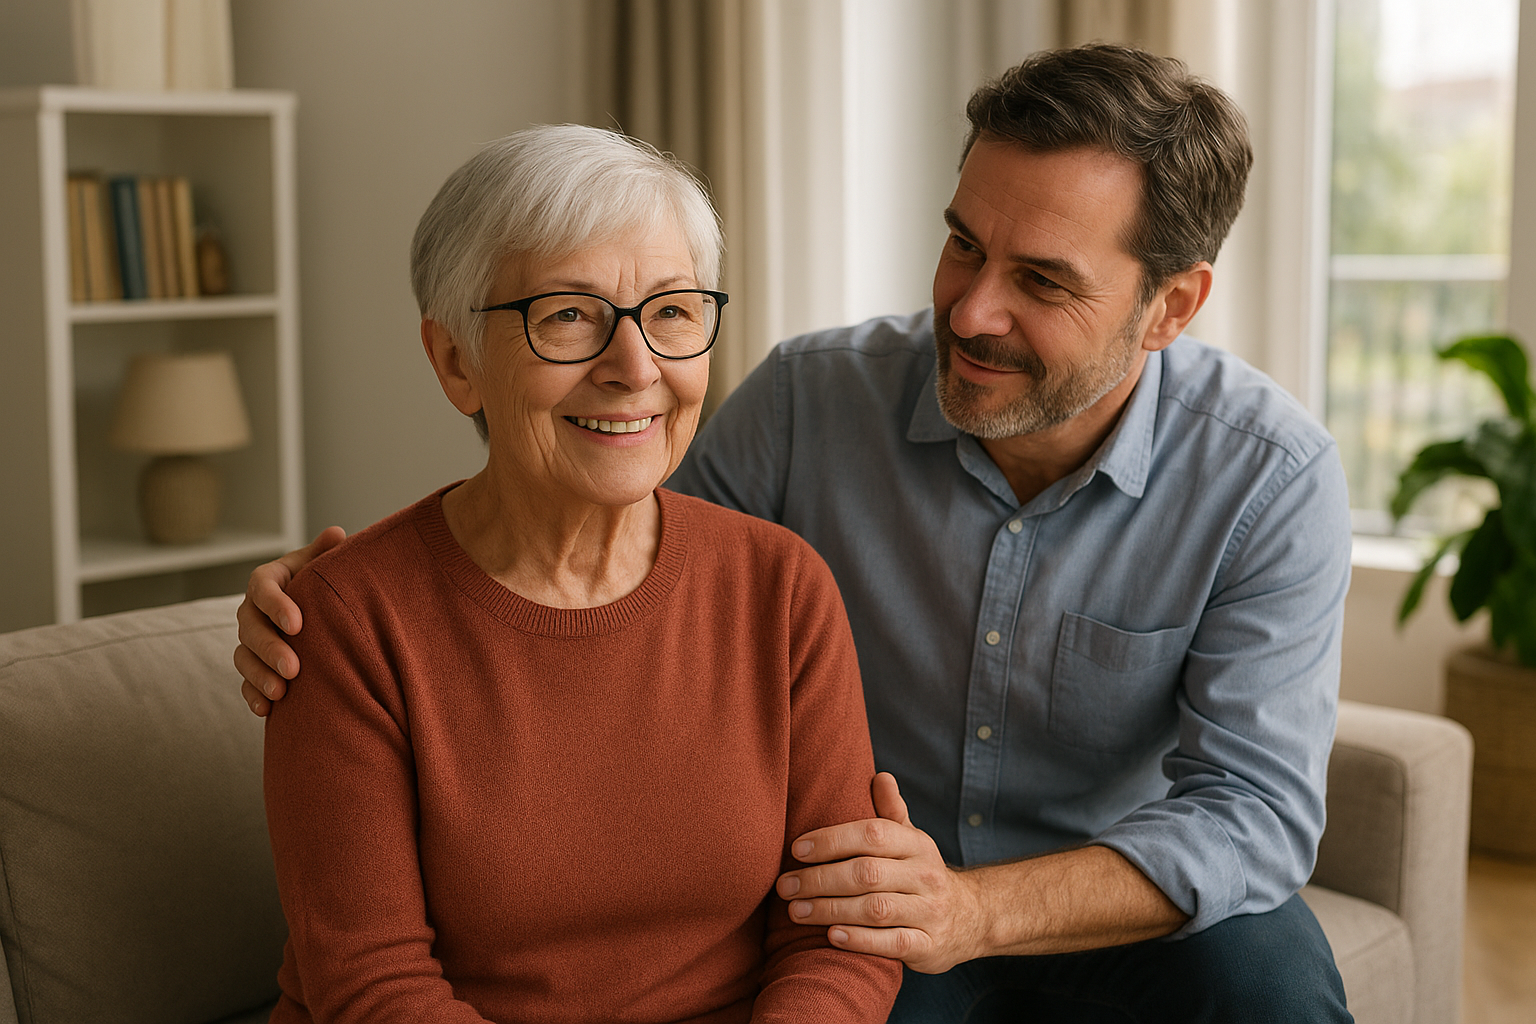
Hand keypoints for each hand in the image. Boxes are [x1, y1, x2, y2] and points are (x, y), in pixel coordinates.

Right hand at [235, 526, 345, 715]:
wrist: (318, 612)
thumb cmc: (321, 584)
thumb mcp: (322, 565)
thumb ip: (326, 553)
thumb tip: (337, 534)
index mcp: (268, 580)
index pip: (262, 588)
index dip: (276, 605)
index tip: (298, 623)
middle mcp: (251, 610)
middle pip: (249, 628)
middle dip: (270, 649)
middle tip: (294, 668)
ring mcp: (249, 640)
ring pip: (243, 657)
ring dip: (260, 676)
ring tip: (282, 692)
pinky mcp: (253, 666)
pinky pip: (244, 682)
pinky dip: (253, 696)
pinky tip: (267, 710)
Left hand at [775, 772, 988, 972]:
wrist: (972, 917)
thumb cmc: (922, 873)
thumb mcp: (912, 840)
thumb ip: (891, 812)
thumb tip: (880, 776)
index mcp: (916, 844)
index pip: (872, 834)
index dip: (832, 839)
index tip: (796, 849)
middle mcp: (925, 875)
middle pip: (867, 873)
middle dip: (820, 879)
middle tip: (784, 886)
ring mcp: (929, 912)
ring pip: (876, 909)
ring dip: (830, 910)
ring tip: (795, 911)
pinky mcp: (928, 946)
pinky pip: (893, 943)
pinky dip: (861, 940)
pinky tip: (832, 936)